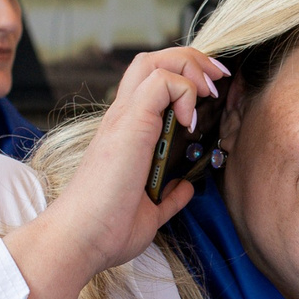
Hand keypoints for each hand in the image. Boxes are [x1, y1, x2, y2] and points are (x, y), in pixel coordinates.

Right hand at [8, 47, 222, 295]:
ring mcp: (124, 118)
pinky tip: (190, 121)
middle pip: (154, 58)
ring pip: (156, 60)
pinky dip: (185, 92)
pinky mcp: (131, 123)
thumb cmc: (106, 229)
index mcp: (126, 133)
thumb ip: (168, 197)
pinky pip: (163, 81)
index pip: (152, 82)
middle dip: (193, 60)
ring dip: (190, 68)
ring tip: (208, 92)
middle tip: (217, 81)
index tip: (210, 97)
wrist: (82, 239)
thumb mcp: (150, 212)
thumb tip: (184, 188)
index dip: (185, 78)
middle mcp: (122, 118)